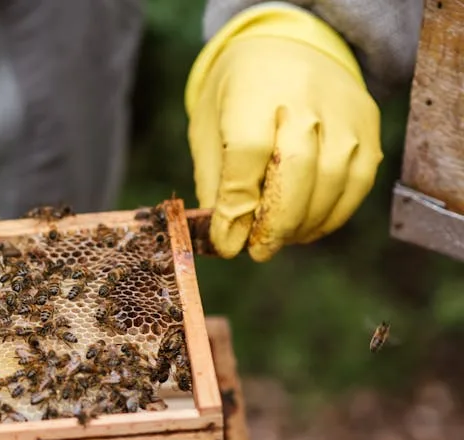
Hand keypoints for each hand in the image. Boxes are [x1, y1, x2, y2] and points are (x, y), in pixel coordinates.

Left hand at [186, 5, 382, 260]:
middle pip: (296, 169)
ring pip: (333, 180)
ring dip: (305, 223)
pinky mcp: (368, 125)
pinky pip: (358, 181)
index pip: (247, 152)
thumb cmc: (237, 100)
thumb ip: (217, 182)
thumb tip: (226, 238)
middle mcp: (304, 98)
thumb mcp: (209, 130)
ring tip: (280, 239)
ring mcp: (343, 111)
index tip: (227, 242)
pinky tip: (308, 227)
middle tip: (258, 250)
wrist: (285, 51)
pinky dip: (333, 214)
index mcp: (253, 92)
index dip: (238, 205)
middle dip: (275, 222)